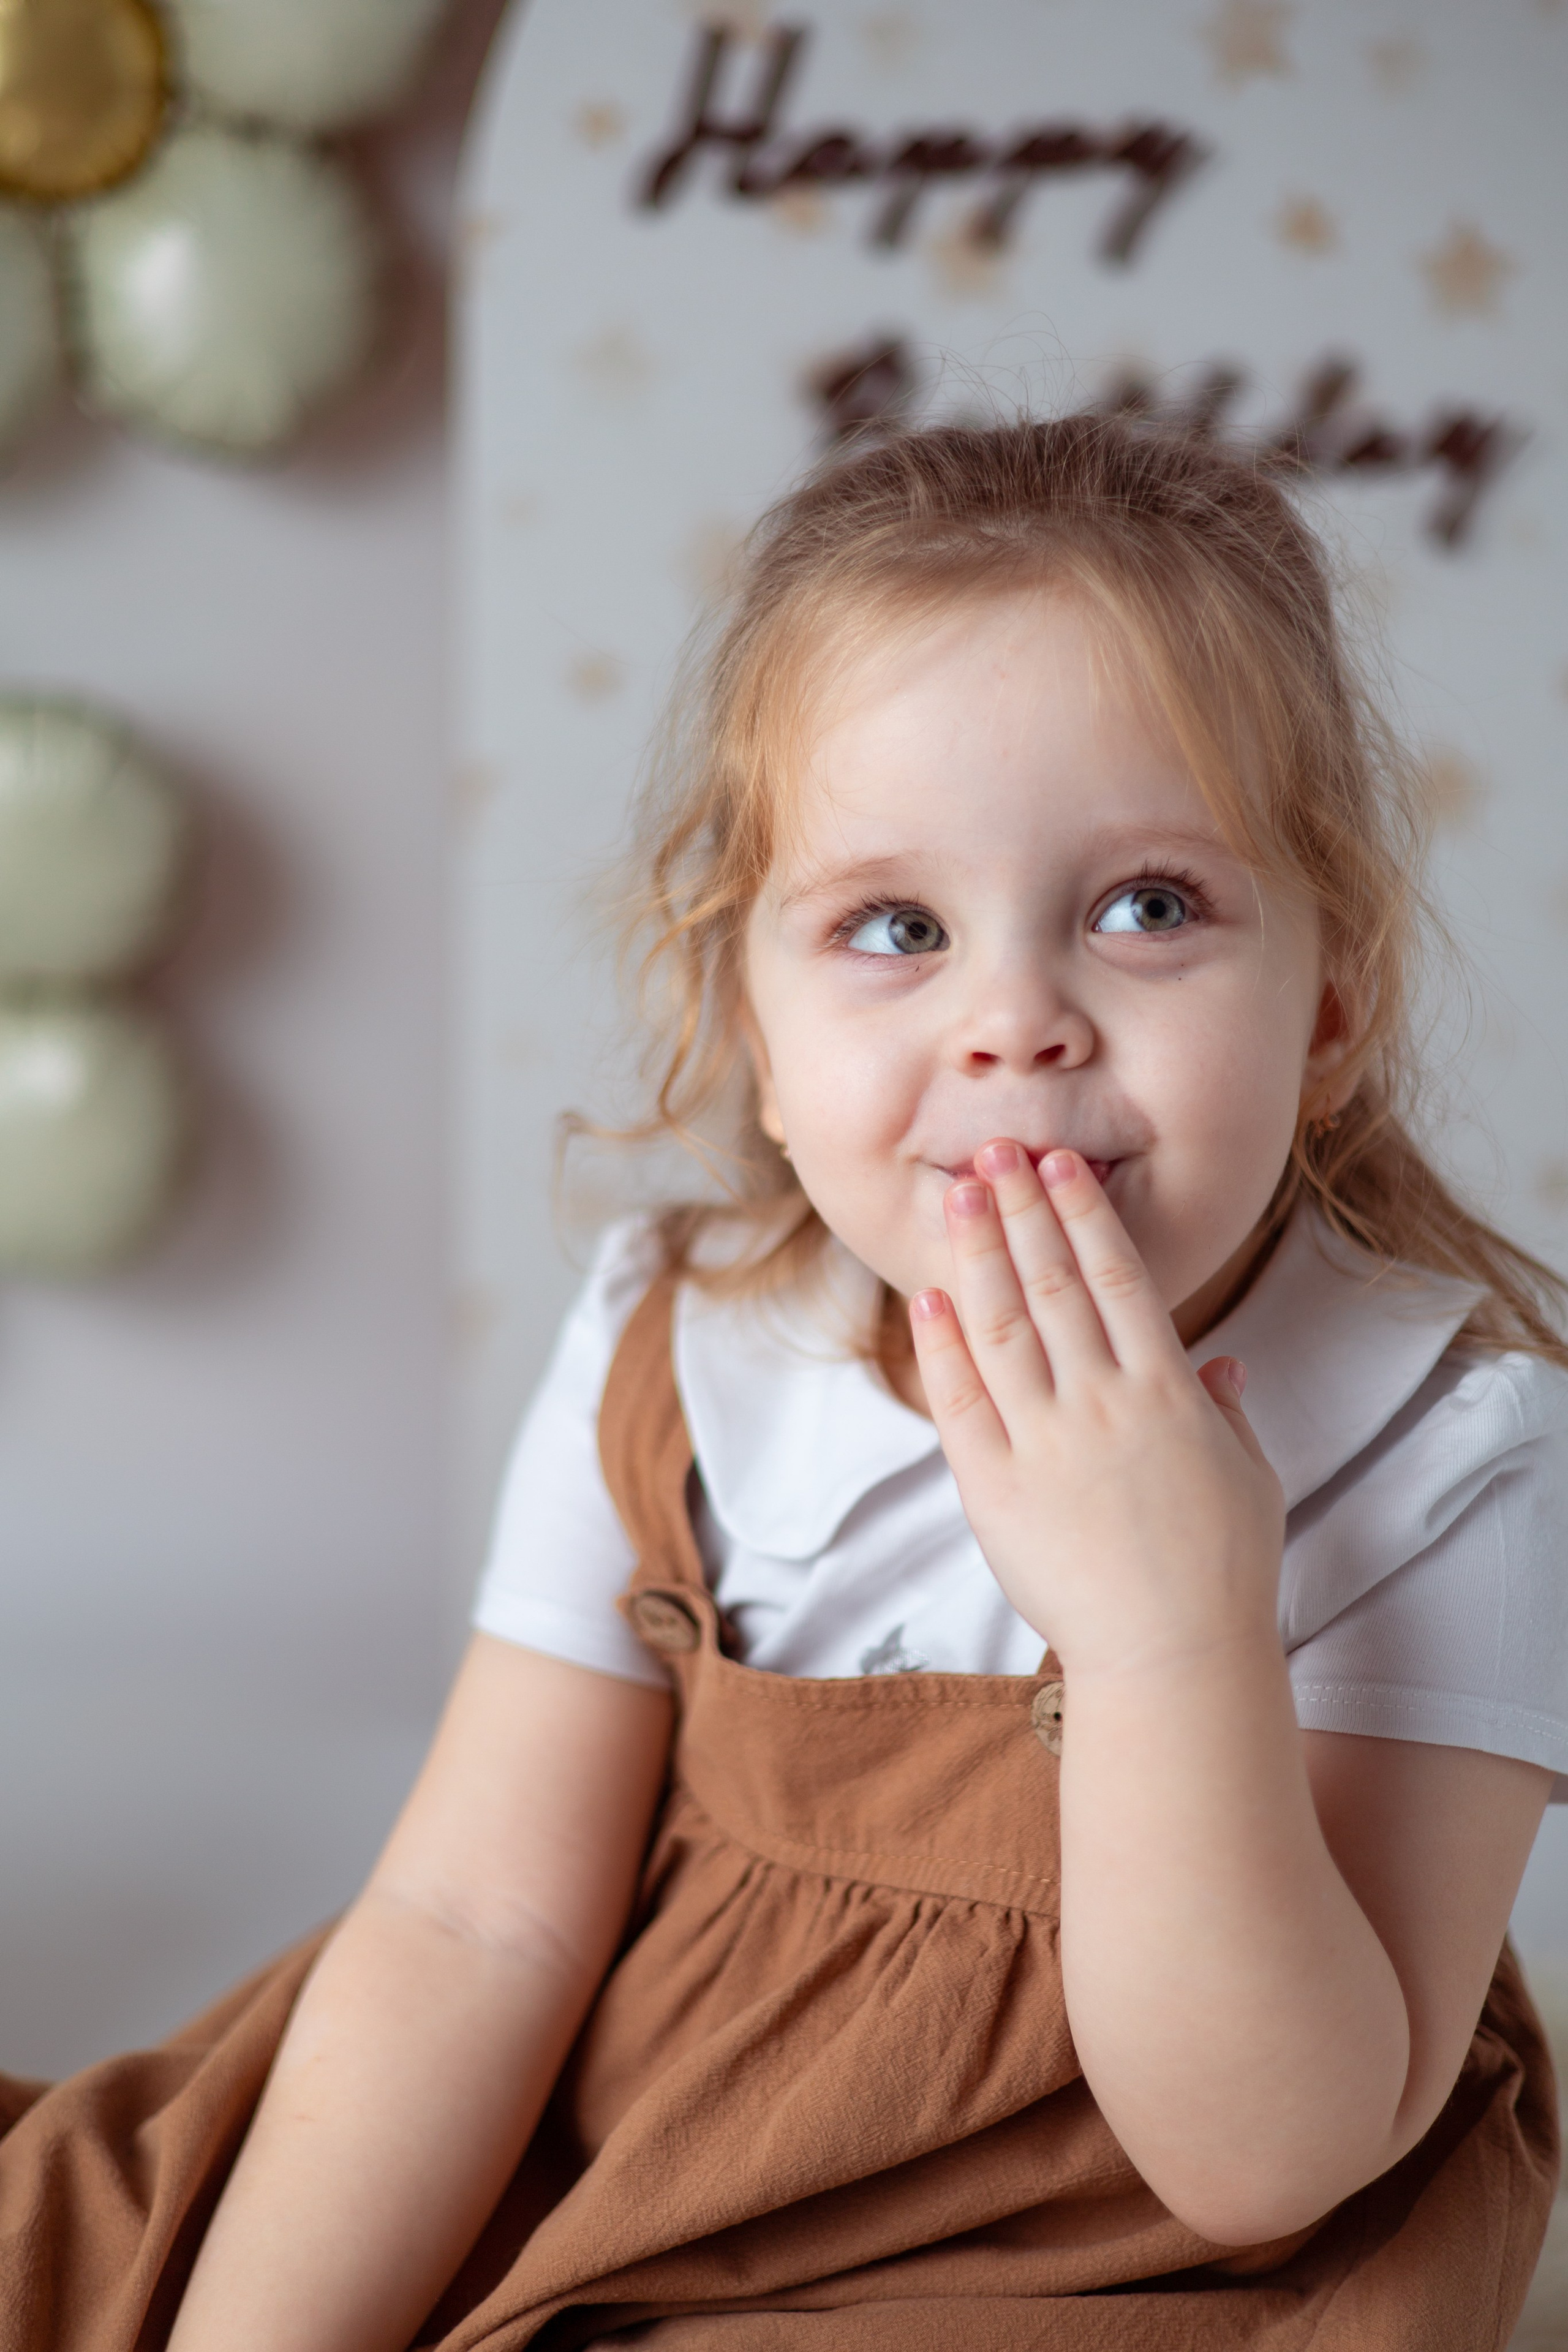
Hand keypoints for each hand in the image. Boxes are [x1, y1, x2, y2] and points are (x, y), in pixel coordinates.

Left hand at [909, 1142, 1284, 1682]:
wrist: (1173, 1659)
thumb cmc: (1221, 1574)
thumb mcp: (1249, 1478)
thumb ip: (1226, 1414)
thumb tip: (1222, 1367)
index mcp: (1166, 1391)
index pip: (1116, 1277)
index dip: (1083, 1214)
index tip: (1061, 1164)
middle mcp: (1101, 1403)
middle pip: (1051, 1283)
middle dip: (1020, 1210)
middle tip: (994, 1151)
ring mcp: (1044, 1444)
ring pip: (1001, 1325)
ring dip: (977, 1254)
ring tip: (957, 1195)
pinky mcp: (994, 1489)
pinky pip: (960, 1403)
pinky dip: (941, 1346)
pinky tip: (927, 1298)